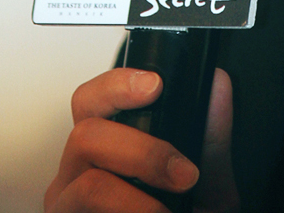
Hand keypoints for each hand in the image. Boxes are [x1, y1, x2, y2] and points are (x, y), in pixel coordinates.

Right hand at [44, 67, 238, 212]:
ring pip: (88, 184)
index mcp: (104, 144)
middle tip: (184, 175)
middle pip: (85, 133)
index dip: (118, 84)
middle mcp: (76, 171)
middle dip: (142, 150)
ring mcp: (66, 206)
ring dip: (138, 199)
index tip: (155, 85)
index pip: (93, 98)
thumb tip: (217, 85)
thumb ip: (211, 135)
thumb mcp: (207, 180)